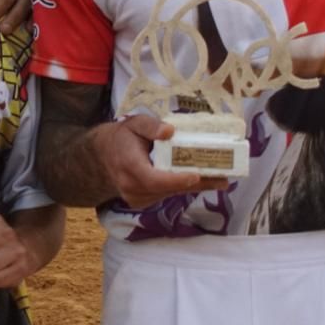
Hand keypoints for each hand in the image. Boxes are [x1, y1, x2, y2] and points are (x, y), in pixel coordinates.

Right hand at [102, 114, 226, 208]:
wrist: (101, 157)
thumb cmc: (121, 137)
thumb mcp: (134, 123)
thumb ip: (150, 126)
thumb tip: (170, 131)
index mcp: (129, 166)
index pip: (154, 179)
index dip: (175, 180)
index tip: (196, 175)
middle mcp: (132, 187)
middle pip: (169, 189)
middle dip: (197, 184)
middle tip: (223, 179)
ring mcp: (137, 198)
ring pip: (170, 193)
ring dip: (193, 186)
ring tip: (219, 179)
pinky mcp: (142, 201)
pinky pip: (166, 195)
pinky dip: (182, 187)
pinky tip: (201, 180)